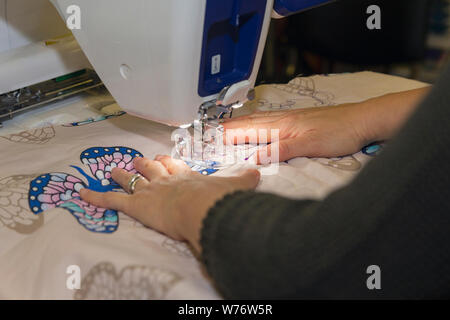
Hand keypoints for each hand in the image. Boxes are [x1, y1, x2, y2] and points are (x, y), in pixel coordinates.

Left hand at [79, 155, 259, 251]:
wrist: (204, 209)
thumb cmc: (219, 199)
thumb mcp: (237, 186)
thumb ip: (245, 178)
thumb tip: (256, 171)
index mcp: (187, 177)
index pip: (175, 166)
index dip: (168, 162)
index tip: (164, 158)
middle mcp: (166, 180)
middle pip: (151, 168)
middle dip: (144, 164)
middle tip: (137, 159)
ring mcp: (149, 191)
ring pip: (132, 179)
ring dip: (122, 174)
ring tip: (112, 169)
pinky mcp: (137, 205)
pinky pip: (112, 200)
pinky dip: (96, 197)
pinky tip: (82, 194)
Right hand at [224, 104, 368, 162]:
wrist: (362, 120)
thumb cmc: (340, 132)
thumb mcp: (310, 145)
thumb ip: (281, 150)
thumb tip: (254, 158)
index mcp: (283, 125)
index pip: (250, 129)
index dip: (230, 134)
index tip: (213, 138)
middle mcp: (284, 119)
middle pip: (251, 122)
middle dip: (231, 127)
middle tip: (214, 132)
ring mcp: (292, 118)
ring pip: (260, 120)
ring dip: (242, 124)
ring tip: (230, 127)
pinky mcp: (300, 120)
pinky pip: (271, 120)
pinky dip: (257, 123)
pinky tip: (260, 125)